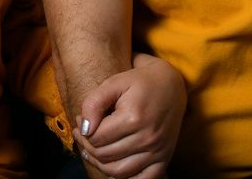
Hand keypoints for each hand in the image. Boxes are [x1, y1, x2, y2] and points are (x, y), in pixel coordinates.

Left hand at [74, 54, 185, 178]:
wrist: (171, 86)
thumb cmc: (139, 82)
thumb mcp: (115, 82)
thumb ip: (95, 102)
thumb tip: (85, 128)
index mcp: (133, 118)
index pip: (97, 138)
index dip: (83, 130)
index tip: (80, 120)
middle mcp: (147, 138)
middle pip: (105, 155)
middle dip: (88, 146)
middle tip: (83, 133)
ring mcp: (157, 152)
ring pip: (118, 171)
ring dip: (99, 163)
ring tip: (91, 149)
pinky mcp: (164, 160)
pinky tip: (112, 166)